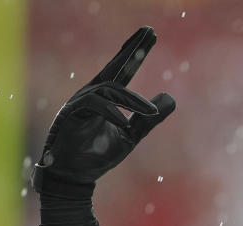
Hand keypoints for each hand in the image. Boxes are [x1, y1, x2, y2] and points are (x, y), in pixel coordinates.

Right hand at [32, 26, 175, 192]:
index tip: (151, 33)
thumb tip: (171, 97)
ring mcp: (80, 103)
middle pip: (114, 67)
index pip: (123, 70)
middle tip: (149, 32)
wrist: (76, 175)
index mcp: (106, 98)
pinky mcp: (71, 115)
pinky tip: (124, 123)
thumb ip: (148, 118)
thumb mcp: (131, 135)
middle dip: (132, 50)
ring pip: (108, 89)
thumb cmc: (98, 153)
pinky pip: (92, 105)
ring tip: (149, 113)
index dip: (136, 52)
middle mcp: (92, 94)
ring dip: (132, 100)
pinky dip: (112, 112)